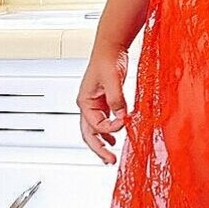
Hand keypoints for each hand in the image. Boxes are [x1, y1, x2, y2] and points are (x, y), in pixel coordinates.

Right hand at [75, 45, 129, 164]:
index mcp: (85, 102)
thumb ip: (117, 99)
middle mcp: (88, 105)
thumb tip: (122, 116)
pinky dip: (109, 130)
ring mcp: (96, 104)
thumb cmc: (107, 59)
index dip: (110, 128)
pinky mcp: (105, 100)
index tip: (124, 123)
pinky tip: (115, 137)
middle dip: (99, 149)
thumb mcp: (112, 80)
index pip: (95, 125)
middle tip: (109, 161)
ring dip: (102, 142)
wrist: (111, 46)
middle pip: (89, 133)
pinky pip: (104, 120)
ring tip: (110, 155)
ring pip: (96, 129)